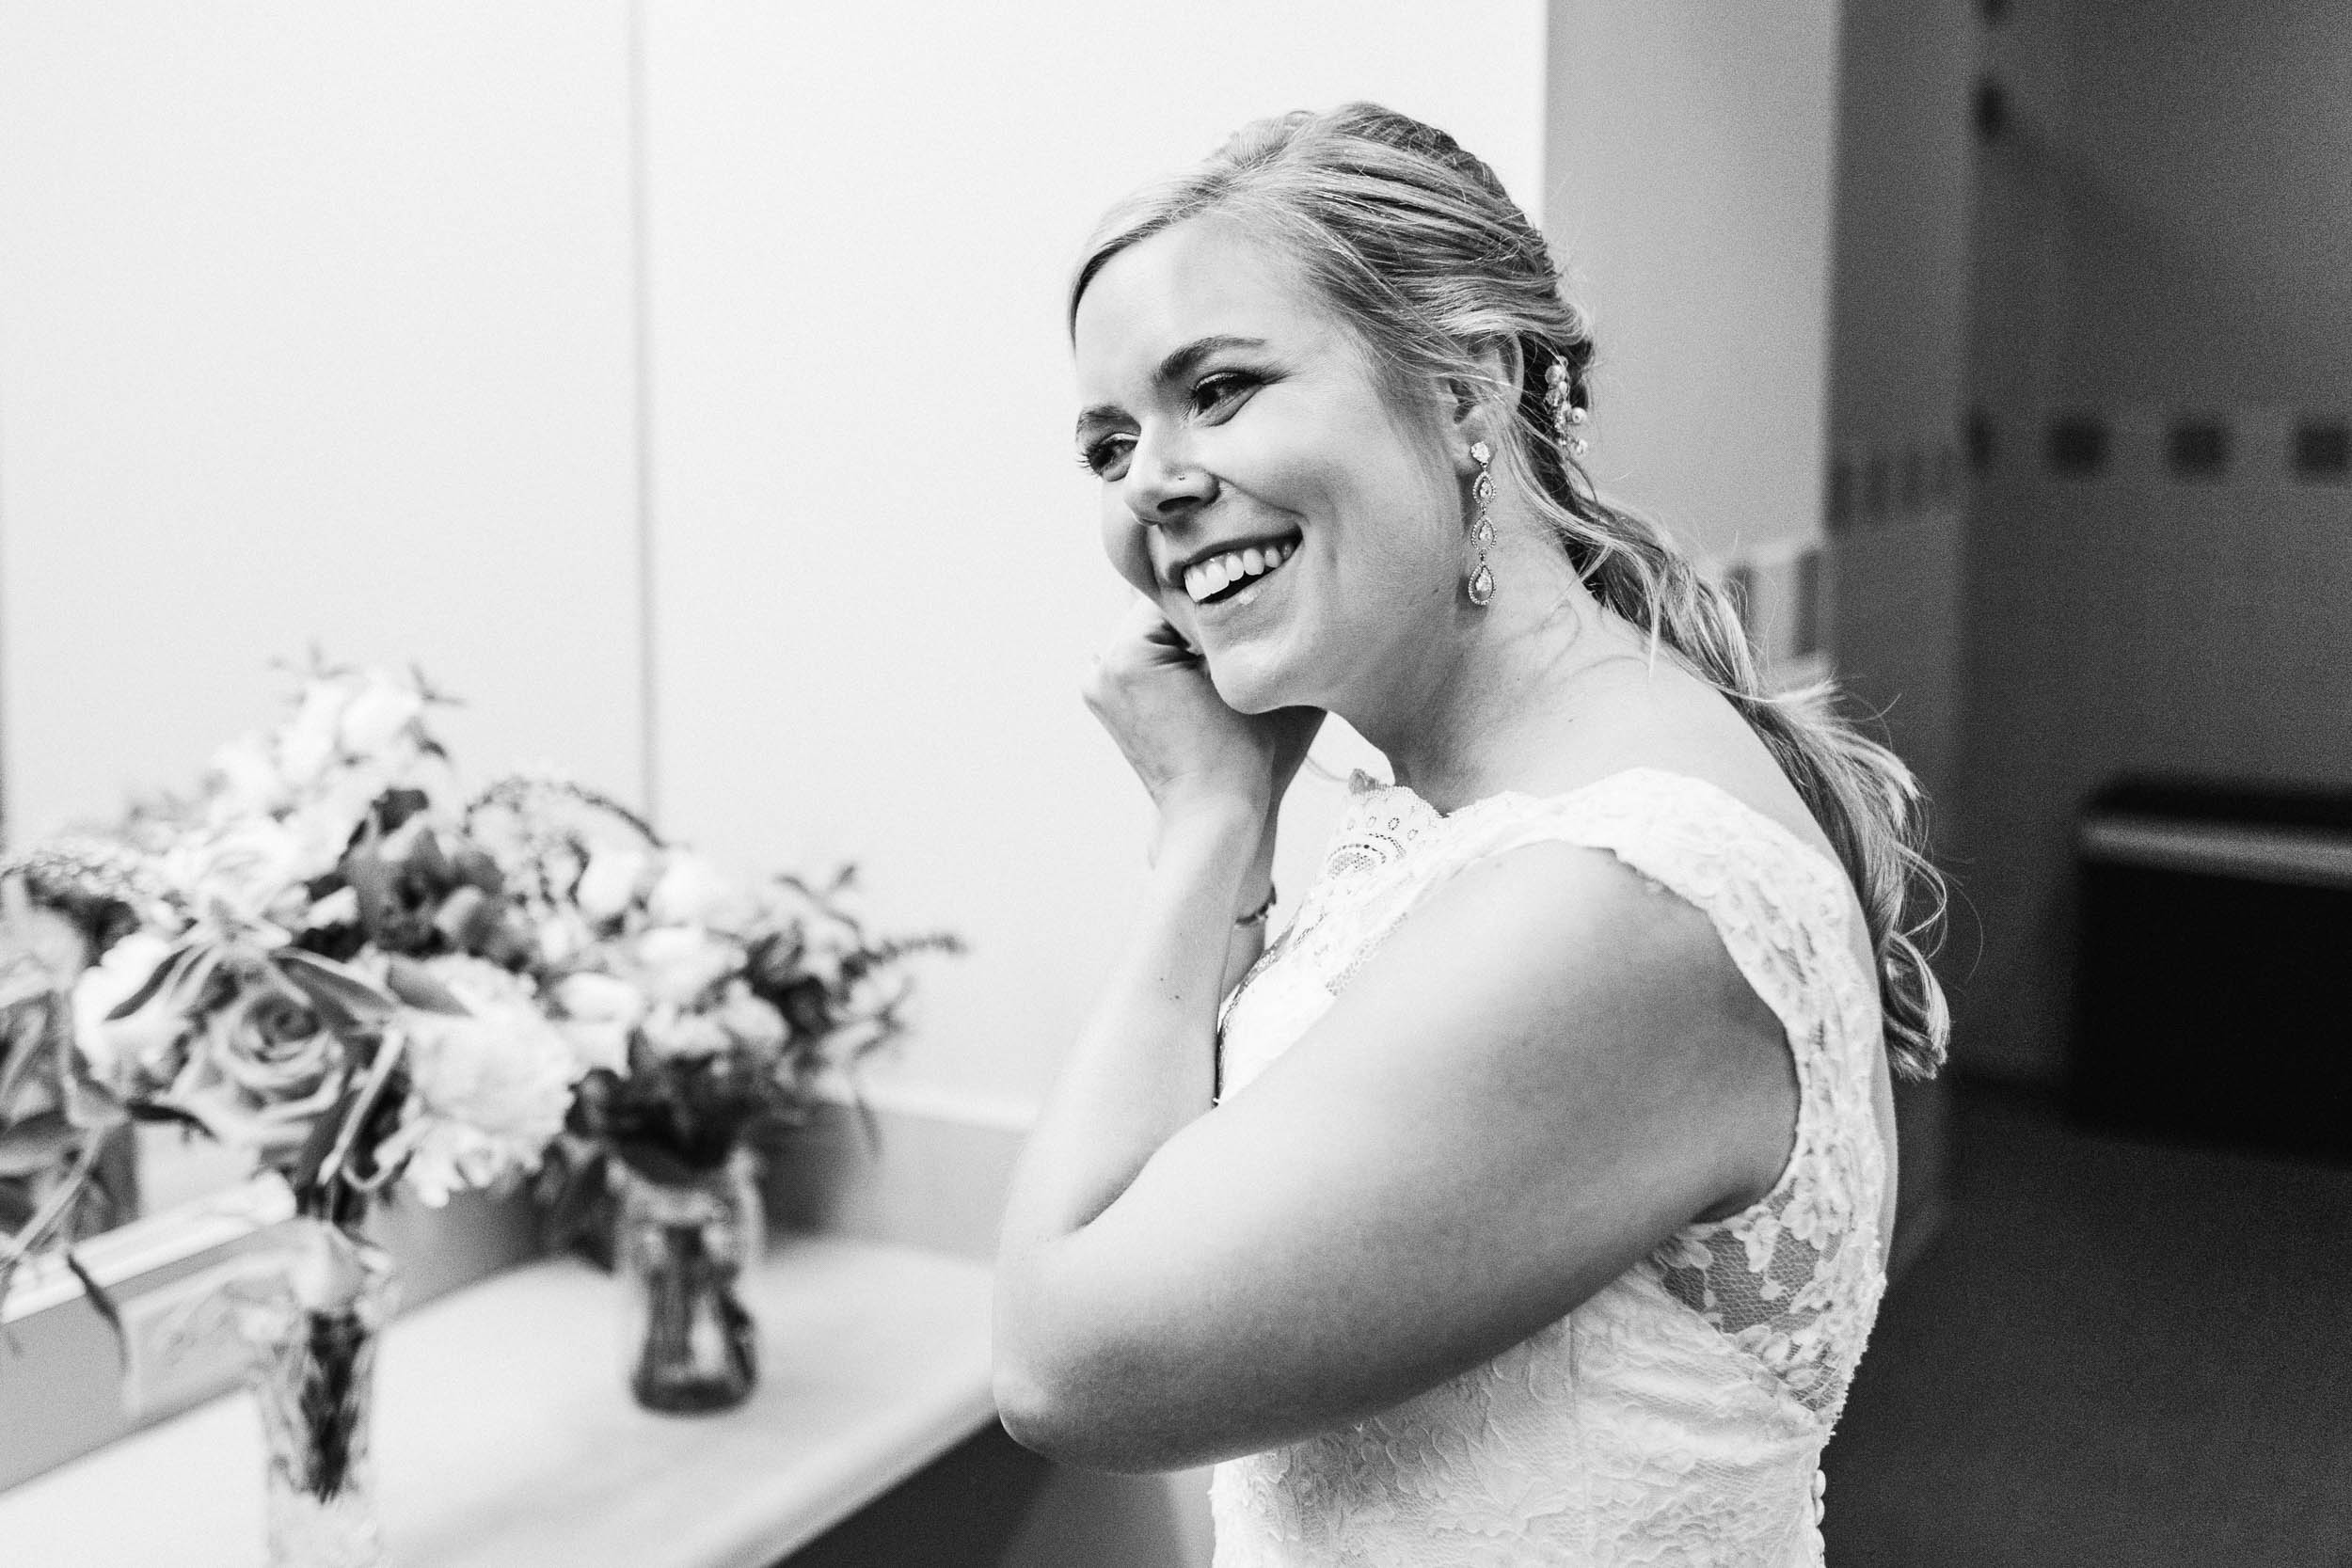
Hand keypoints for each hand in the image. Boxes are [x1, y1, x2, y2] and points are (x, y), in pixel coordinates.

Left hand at [1084, 600, 1324, 836]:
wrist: (1211, 813)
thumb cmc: (1237, 750)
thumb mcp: (1234, 672)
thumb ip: (1223, 619)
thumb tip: (1229, 575)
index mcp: (1127, 653)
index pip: (1175, 592)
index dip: (1216, 589)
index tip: (1246, 585)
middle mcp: (1101, 665)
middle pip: (1154, 611)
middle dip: (1192, 610)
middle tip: (1235, 605)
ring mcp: (1097, 685)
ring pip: (1147, 632)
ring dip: (1179, 632)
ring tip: (1218, 641)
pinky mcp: (1106, 701)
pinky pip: (1139, 657)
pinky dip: (1165, 655)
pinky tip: (1198, 666)